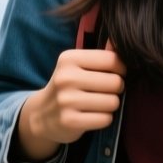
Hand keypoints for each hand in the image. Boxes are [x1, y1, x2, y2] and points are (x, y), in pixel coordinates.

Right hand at [16, 46, 125, 160]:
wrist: (41, 114)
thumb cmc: (67, 87)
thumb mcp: (77, 66)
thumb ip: (100, 55)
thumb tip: (118, 41)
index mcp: (69, 59)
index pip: (111, 60)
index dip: (121, 69)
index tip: (114, 74)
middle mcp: (66, 78)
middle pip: (115, 82)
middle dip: (117, 89)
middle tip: (106, 92)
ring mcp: (66, 101)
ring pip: (113, 102)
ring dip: (111, 106)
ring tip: (99, 104)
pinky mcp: (70, 121)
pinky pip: (105, 119)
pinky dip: (104, 119)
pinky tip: (93, 116)